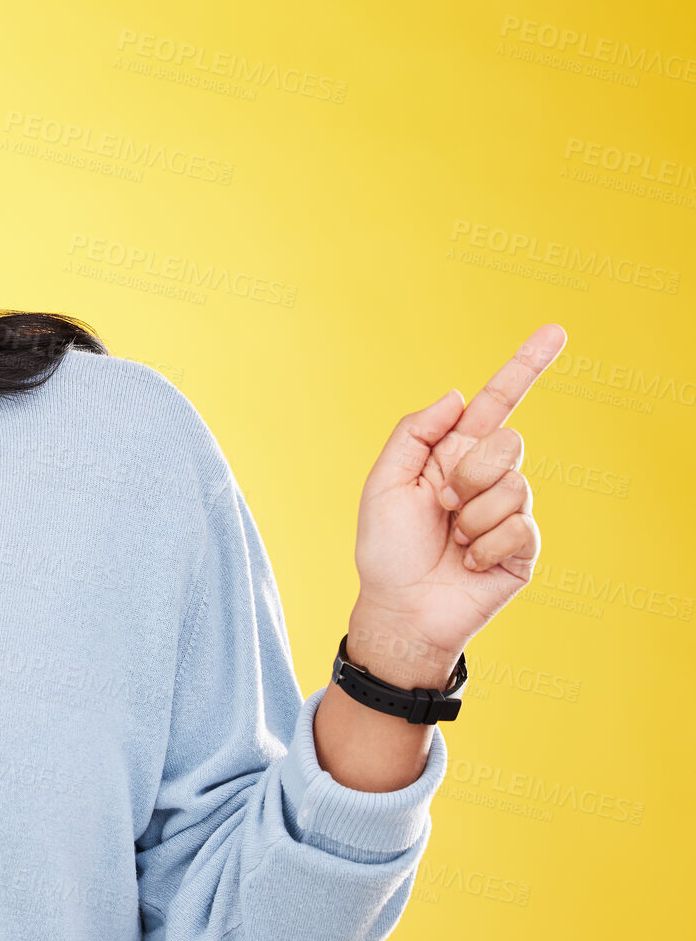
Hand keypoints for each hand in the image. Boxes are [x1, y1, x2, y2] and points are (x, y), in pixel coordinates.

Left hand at [349, 324, 567, 684]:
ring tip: (451, 540)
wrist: (399, 609)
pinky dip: (483, 546)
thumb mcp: (384, 483)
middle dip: (468, 473)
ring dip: (472, 516)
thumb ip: (415, 433)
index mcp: (453, 454)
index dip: (525, 367)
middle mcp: (486, 477)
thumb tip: (459, 396)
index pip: (496, 403)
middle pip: (506, 441)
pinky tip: (468, 562)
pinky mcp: (523, 548)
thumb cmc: (386, 549)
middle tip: (441, 506)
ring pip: (514, 485)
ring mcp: (508, 512)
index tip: (555, 331)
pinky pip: (518, 527)